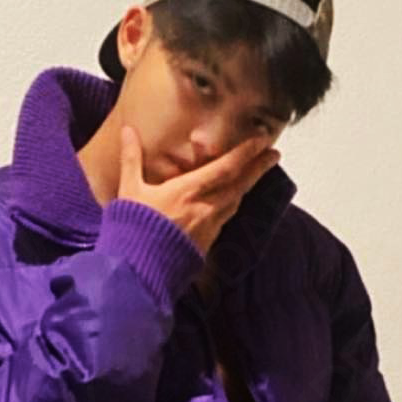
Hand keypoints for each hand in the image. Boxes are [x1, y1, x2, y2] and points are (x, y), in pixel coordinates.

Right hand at [116, 125, 280, 256]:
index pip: (226, 168)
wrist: (138, 269)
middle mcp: (205, 207)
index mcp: (188, 191)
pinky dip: (233, 203)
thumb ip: (132, 158)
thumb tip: (127, 131)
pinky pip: (225, 217)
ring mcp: (209, 226)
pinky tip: (233, 200)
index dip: (246, 153)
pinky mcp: (207, 241)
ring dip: (247, 185)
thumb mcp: (130, 189)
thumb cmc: (133, 227)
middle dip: (259, 167)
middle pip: (240, 184)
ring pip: (235, 201)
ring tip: (257, 173)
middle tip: (274, 154)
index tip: (262, 140)